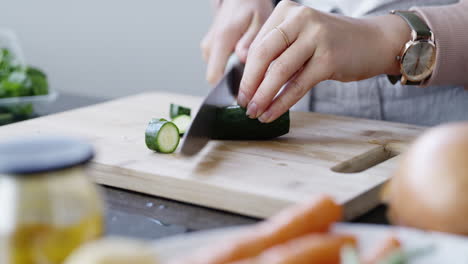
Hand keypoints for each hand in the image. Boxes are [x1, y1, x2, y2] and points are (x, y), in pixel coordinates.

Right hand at [202, 0, 273, 84]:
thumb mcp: (259, 20)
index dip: (226, 90)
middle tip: (250, 78)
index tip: (241, 93)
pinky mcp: (209, 47)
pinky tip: (240, 59)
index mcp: (222, 39)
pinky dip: (228, 66)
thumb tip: (242, 59)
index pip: (214, 77)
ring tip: (247, 64)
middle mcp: (210, 44)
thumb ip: (250, 42)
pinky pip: (217, 64)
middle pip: (215, 78)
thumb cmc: (251, 6)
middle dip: (231, 83)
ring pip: (216, 72)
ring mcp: (208, 46)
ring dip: (230, 73)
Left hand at [237, 0, 409, 122]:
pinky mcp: (329, 58)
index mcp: (288, 11)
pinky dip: (281, 103)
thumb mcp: (302, 38)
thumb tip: (248, 81)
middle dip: (249, 83)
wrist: (375, 42)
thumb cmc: (334, 43)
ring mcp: (316, 37)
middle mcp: (300, 18)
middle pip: (263, 54)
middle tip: (242, 104)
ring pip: (278, 71)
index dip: (245, 71)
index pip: (257, 45)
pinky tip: (271, 114)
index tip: (241, 91)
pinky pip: (297, 85)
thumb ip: (278, 52)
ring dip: (263, 96)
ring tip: (254, 113)